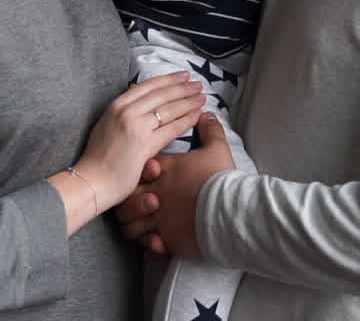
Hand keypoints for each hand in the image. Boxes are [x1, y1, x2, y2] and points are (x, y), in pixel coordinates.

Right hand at [74, 72, 202, 211]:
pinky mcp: (144, 144)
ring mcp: (135, 126)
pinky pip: (171, 129)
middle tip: (198, 85)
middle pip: (161, 94)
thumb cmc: (99, 157)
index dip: (168, 79)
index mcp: (117, 105)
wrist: (91, 179)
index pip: (148, 86)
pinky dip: (186, 121)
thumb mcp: (107, 124)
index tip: (182, 76)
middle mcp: (126, 111)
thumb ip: (122, 110)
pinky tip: (196, 116)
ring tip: (202, 98)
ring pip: (168, 109)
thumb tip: (134, 92)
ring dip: (188, 102)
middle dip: (183, 88)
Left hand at [117, 113, 234, 258]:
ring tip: (144, 223)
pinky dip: (149, 242)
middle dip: (129, 199)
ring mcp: (157, 218)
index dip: (140, 172)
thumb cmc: (221, 179)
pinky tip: (155, 240)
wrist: (231, 210)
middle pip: (127, 197)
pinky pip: (146, 243)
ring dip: (135, 223)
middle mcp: (154, 193)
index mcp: (162, 170)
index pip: (138, 168)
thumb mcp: (217, 149)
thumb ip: (209, 130)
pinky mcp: (166, 239)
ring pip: (130, 224)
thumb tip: (207, 115)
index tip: (150, 172)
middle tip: (140, 199)